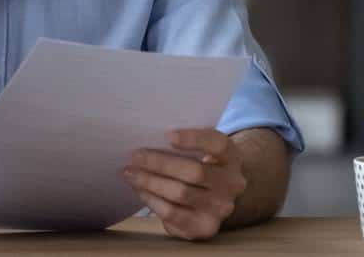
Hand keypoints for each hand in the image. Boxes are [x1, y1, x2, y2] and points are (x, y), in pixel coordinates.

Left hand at [122, 129, 246, 240]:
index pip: (217, 145)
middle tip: (134, 156)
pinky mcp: (205, 227)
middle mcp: (232, 184)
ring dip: (150, 182)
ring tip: (131, 173)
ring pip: (180, 194)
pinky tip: (140, 190)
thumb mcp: (204, 148)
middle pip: (194, 172)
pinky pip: (173, 214)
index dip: (193, 139)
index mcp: (231, 157)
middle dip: (159, 163)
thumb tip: (148, 137)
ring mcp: (220, 209)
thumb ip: (186, 141)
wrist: (218, 195)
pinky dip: (152, 200)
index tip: (167, 135)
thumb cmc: (202, 163)